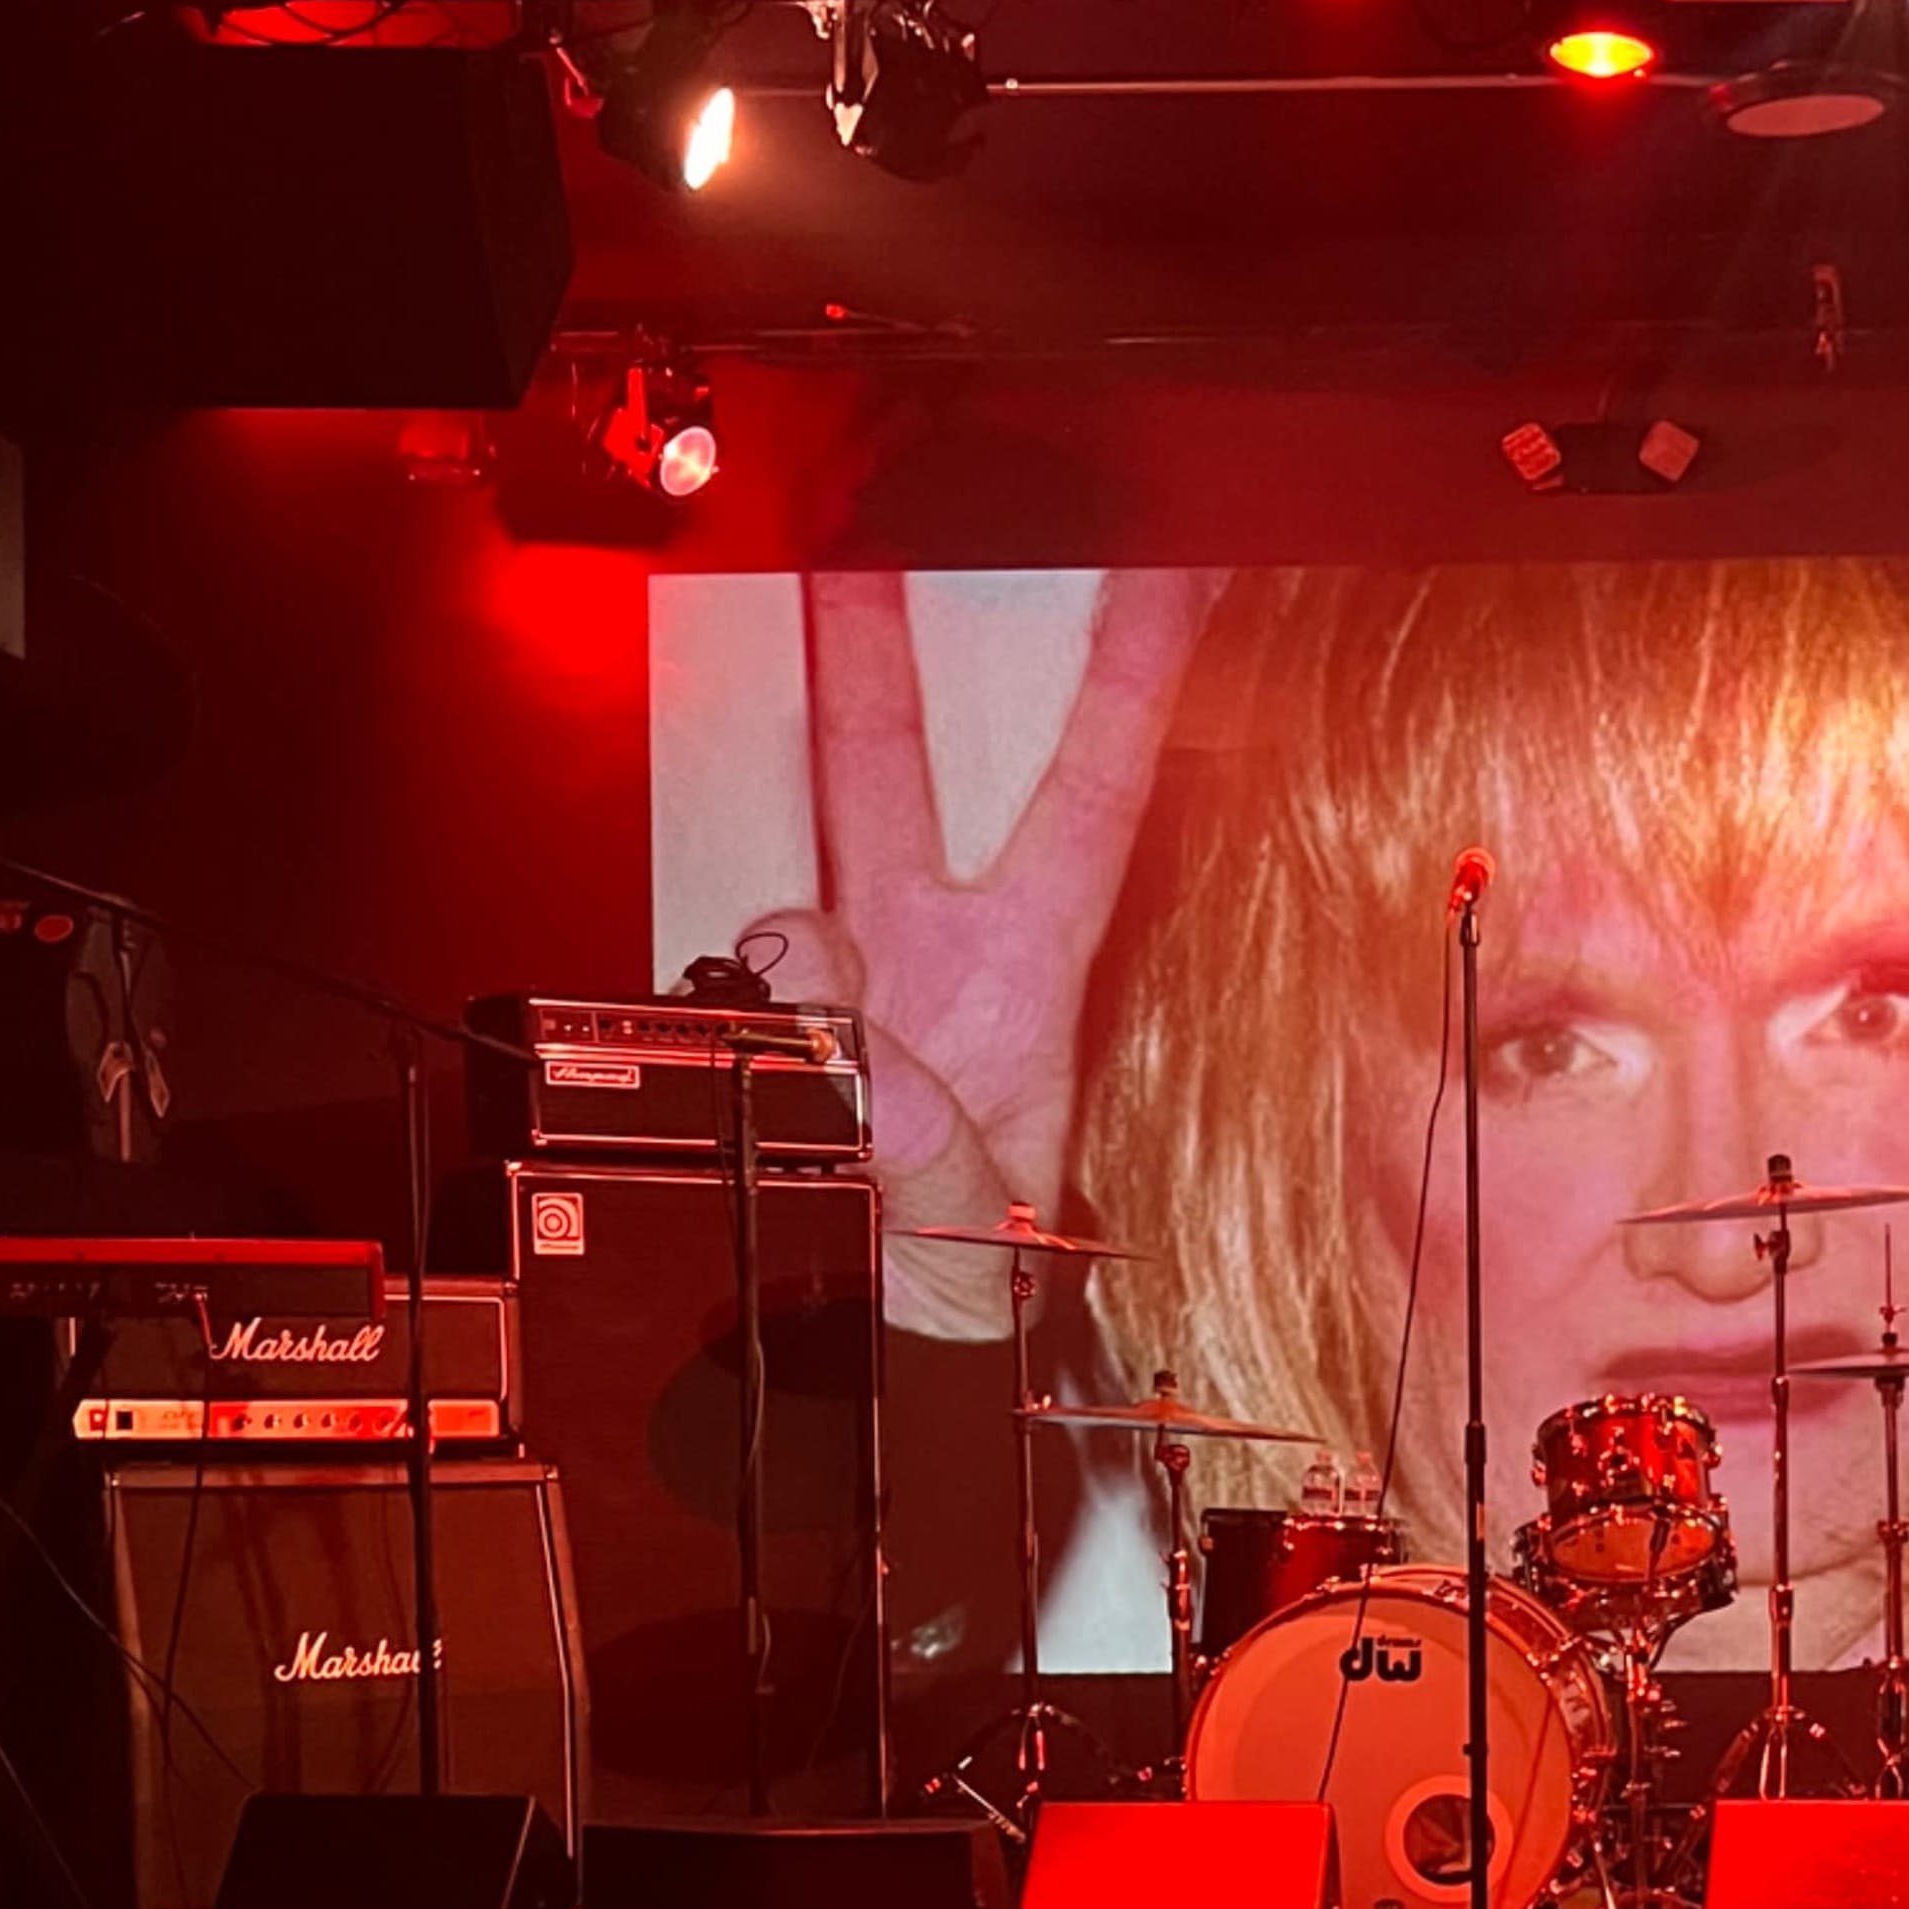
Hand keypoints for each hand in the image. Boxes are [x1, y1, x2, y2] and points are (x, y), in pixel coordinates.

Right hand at [743, 566, 1222, 1342]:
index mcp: (1029, 977)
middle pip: (890, 768)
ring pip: (785, 909)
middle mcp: (927, 960)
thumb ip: (933, 1156)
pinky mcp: (758, 1039)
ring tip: (846, 1082)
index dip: (1135, 676)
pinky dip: (748, 1043)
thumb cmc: (970, 1304)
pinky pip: (734, 999)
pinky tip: (794, 1107)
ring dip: (795, 972)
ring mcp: (832, 994)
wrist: (889, 1374)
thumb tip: (864, 1054)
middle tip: (852, 535)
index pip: (1092, 790)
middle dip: (868, 648)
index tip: (1173, 566)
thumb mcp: (991, 1244)